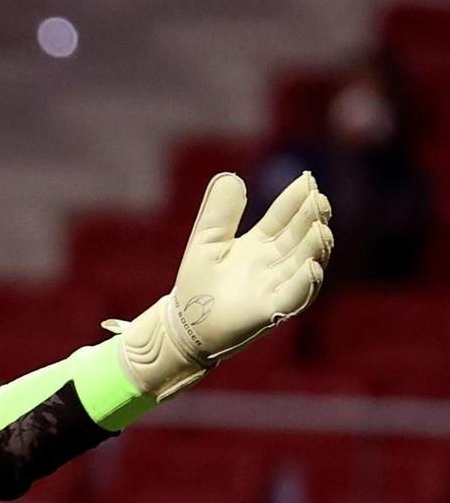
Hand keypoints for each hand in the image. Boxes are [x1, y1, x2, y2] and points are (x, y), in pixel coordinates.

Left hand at [119, 170, 333, 399]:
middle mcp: (275, 264)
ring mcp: (276, 287)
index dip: (297, 199)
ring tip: (320, 228)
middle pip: (302, 237)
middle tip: (319, 200)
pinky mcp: (270, 311)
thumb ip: (220, 212)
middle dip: (313, 219)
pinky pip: (294, 297)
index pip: (285, 217)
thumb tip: (231, 177)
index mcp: (261, 245)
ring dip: (316, 247)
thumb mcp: (206, 241)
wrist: (184, 325)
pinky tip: (312, 267)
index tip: (307, 180)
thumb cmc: (198, 284)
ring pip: (306, 264)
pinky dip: (305, 284)